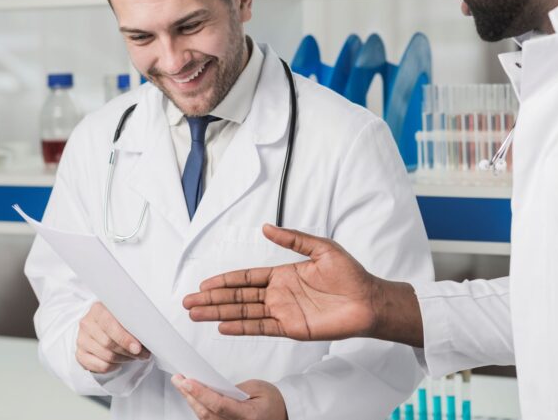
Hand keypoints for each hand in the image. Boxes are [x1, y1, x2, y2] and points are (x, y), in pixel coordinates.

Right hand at [76, 302, 150, 373]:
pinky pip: (100, 366)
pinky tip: (120, 361)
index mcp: (98, 309)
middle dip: (129, 351)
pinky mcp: (80, 354)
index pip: (109, 324)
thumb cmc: (118, 320)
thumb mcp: (124, 314)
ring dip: (124, 359)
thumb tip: (148, 335)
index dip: (125, 338)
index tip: (138, 348)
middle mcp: (86, 324)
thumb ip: (133, 320)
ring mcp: (81, 340)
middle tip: (143, 354)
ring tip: (134, 356)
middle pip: (108, 343)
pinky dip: (113, 366)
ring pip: (106, 356)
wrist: (102, 325)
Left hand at [171, 376, 286, 419]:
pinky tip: (192, 398)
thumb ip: (233, 389)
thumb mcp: (257, 387)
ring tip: (182, 386)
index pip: (219, 404)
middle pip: (206, 414)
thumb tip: (212, 387)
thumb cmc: (273, 401)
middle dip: (189, 395)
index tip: (187, 381)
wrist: (283, 414)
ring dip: (191, 402)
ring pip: (205, 419)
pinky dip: (199, 409)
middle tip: (179, 380)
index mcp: (248, 415)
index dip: (201, 393)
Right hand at [183, 225, 378, 340]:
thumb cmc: (350, 274)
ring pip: (244, 312)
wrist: (369, 300)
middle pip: (238, 296)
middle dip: (213, 299)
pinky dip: (241, 327)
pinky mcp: (291, 328)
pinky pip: (261, 327)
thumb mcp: (321, 248)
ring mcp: (283, 312)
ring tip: (197, 315)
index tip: (204, 284)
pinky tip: (223, 326)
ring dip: (219, 312)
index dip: (224, 280)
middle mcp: (278, 294)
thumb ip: (293, 239)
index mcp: (283, 274)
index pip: (246, 277)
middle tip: (188, 302)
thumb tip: (267, 228)